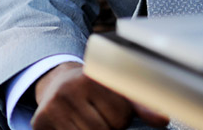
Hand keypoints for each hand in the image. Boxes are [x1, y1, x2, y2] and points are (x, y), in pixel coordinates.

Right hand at [31, 62, 168, 129]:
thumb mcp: (115, 90)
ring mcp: (52, 106)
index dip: (118, 118)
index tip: (106, 106)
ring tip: (85, 119)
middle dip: (105, 128)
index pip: (118, 118)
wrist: (57, 83)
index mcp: (90, 77)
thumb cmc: (92, 90)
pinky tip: (71, 125)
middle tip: (95, 114)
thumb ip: (140, 104)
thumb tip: (162, 119)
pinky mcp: (40, 122)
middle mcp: (68, 89)